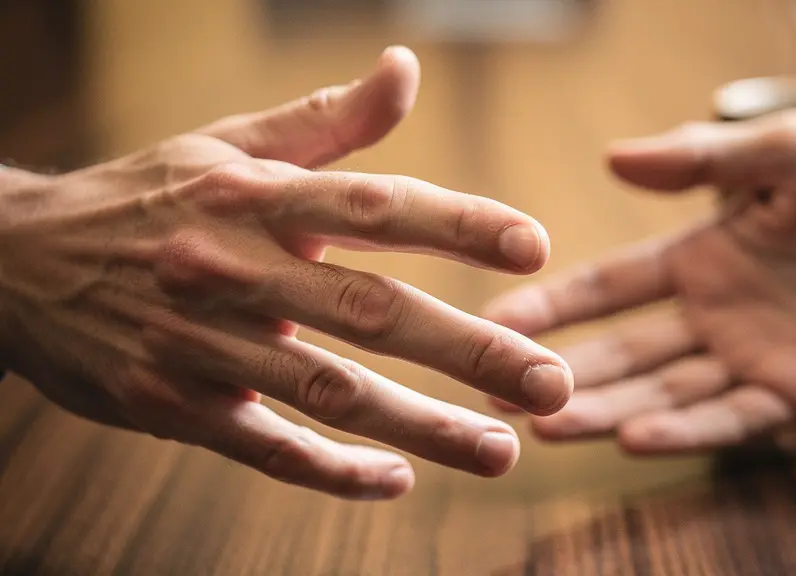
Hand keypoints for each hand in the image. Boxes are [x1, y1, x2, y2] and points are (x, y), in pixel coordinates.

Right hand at [0, 47, 571, 498]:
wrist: (19, 261)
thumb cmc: (148, 198)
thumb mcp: (227, 144)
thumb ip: (327, 120)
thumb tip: (407, 69)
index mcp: (256, 198)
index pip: (374, 205)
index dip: (455, 225)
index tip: (534, 248)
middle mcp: (235, 270)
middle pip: (368, 311)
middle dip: (468, 350)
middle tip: (553, 385)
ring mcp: (202, 344)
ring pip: (328, 391)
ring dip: (421, 427)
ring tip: (503, 451)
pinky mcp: (173, 404)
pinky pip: (262, 445)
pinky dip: (329, 469)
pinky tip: (394, 483)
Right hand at [483, 110, 795, 453]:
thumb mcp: (787, 151)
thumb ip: (701, 159)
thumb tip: (611, 159)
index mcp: (703, 256)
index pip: (611, 286)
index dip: (553, 303)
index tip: (493, 316)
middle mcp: (715, 314)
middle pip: (623, 352)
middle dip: (560, 371)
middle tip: (494, 391)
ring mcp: (754, 359)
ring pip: (665, 394)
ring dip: (605, 411)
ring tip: (545, 425)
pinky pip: (734, 418)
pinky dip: (686, 431)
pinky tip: (635, 438)